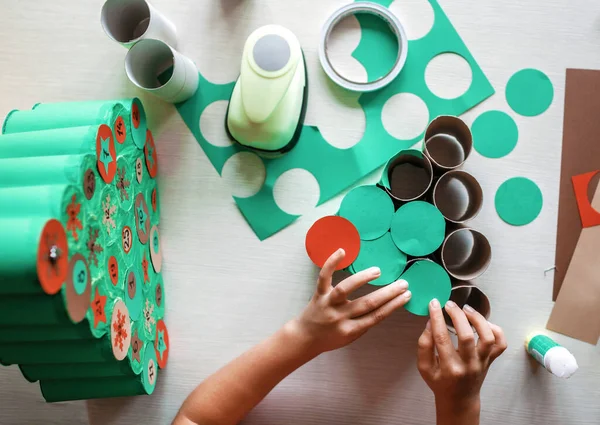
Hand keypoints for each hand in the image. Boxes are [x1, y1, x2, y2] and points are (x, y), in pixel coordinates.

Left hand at [287, 248, 411, 355]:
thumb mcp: (351, 337)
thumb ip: (365, 323)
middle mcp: (340, 316)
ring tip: (377, 271)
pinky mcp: (318, 294)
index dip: (393, 305)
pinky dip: (331, 263)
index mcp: (351, 330)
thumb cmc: (331, 338)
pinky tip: (342, 251)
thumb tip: (386, 306)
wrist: (304, 338)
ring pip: (345, 289)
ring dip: (362, 278)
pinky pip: (324, 277)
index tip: (407, 295)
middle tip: (403, 283)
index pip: (376, 317)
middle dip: (388, 293)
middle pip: (367, 304)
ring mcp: (328, 304)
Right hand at [417, 299, 506, 424]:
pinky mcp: (491, 360)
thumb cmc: (440, 382)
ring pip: (488, 338)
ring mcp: (482, 362)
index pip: (442, 338)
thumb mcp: (424, 367)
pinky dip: (495, 329)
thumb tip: (430, 322)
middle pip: (467, 336)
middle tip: (449, 304)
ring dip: (478, 319)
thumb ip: (424, 345)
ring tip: (466, 309)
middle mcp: (469, 365)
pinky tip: (482, 322)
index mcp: (450, 368)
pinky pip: (500, 343)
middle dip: (457, 315)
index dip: (437, 318)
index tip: (433, 304)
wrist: (459, 399)